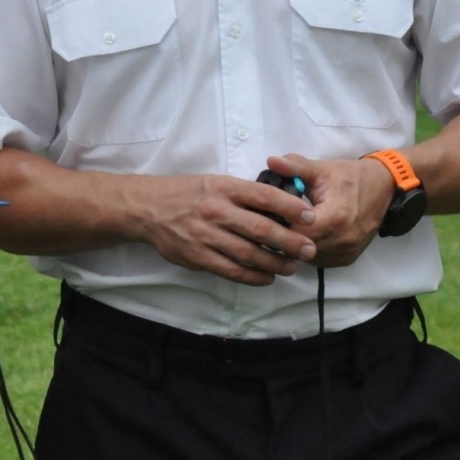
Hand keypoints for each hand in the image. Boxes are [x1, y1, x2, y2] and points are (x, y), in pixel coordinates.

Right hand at [132, 173, 316, 285]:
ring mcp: (207, 235)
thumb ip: (244, 194)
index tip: (310, 217)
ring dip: (275, 263)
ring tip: (292, 267)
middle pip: (261, 228)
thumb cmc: (188, 193)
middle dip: (290, 241)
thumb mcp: (216, 183)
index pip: (264, 196)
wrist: (149, 208)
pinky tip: (267, 277)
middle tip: (309, 249)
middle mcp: (217, 210)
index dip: (290, 207)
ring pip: (249, 253)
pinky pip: (232, 270)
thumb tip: (280, 207)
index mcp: (224, 188)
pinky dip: (253, 276)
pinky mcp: (198, 257)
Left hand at [265, 153, 395, 267]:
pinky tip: (303, 236)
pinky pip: (320, 260)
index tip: (270, 213)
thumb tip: (271, 161)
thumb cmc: (350, 177)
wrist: (383, 187)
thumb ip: (296, 167)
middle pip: (301, 247)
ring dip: (296, 245)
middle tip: (274, 220)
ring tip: (287, 227)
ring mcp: (346, 253)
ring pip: (309, 258)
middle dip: (285, 235)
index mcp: (335, 218)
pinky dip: (309, 250)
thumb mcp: (322, 168)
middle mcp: (342, 241)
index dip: (280, 224)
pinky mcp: (347, 259)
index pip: (297, 232)